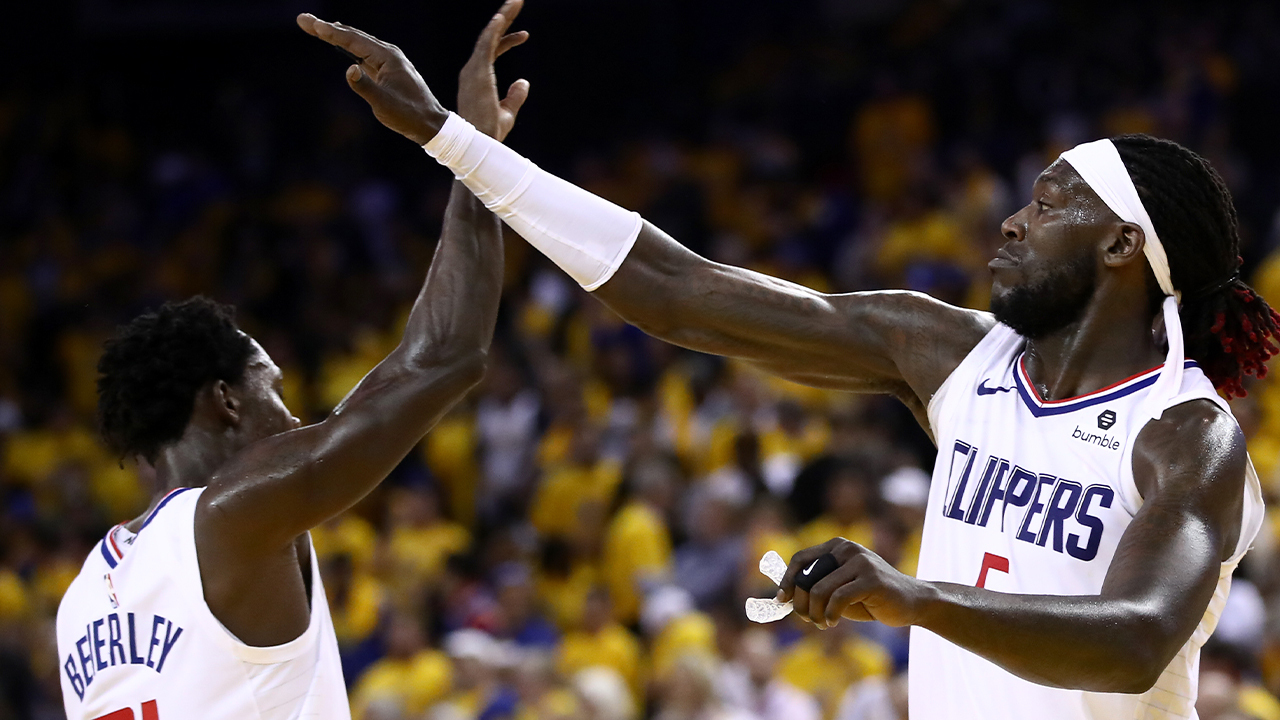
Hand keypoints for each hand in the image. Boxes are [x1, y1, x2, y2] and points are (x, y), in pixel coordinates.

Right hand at [297, 14, 447, 145]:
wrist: (430, 123)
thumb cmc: (408, 115)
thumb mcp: (384, 104)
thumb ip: (365, 86)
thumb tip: (349, 69)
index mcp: (388, 57)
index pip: (353, 40)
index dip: (329, 32)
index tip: (310, 23)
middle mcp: (388, 54)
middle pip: (353, 36)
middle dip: (327, 28)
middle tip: (304, 20)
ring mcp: (389, 60)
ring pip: (358, 42)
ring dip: (336, 34)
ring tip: (316, 27)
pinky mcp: (388, 69)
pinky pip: (364, 52)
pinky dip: (348, 45)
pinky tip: (339, 43)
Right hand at [460, 0, 530, 141]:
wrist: (479, 144)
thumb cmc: (490, 133)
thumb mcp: (507, 113)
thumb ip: (515, 97)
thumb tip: (524, 82)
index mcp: (478, 79)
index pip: (493, 52)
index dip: (508, 40)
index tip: (526, 34)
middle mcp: (473, 71)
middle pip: (490, 39)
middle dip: (504, 19)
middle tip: (517, 1)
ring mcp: (474, 70)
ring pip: (488, 36)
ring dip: (503, 17)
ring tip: (516, 1)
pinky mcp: (477, 72)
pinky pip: (485, 45)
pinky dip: (494, 30)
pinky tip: (502, 16)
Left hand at [778, 537, 934, 627]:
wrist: (911, 602)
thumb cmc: (870, 598)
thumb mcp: (839, 588)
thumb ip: (816, 586)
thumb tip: (784, 596)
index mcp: (837, 546)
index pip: (800, 559)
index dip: (787, 580)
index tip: (781, 600)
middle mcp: (847, 549)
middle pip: (807, 577)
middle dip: (801, 603)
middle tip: (809, 619)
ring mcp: (860, 561)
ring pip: (819, 590)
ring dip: (815, 613)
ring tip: (823, 623)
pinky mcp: (871, 579)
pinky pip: (837, 598)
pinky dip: (830, 615)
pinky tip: (833, 622)